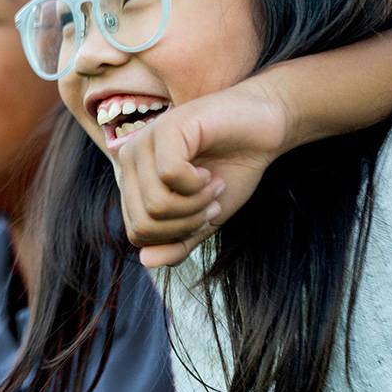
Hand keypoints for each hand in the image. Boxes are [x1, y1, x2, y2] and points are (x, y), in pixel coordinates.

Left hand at [106, 77, 289, 267]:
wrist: (263, 131)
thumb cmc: (230, 170)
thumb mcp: (203, 219)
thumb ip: (176, 243)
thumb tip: (146, 262)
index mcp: (132, 182)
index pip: (137, 235)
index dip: (177, 236)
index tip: (204, 214)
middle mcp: (129, 160)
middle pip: (143, 225)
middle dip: (187, 223)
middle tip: (210, 201)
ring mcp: (143, 142)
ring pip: (155, 205)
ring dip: (196, 205)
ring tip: (211, 184)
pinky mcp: (164, 128)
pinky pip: (169, 177)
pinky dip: (198, 185)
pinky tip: (209, 171)